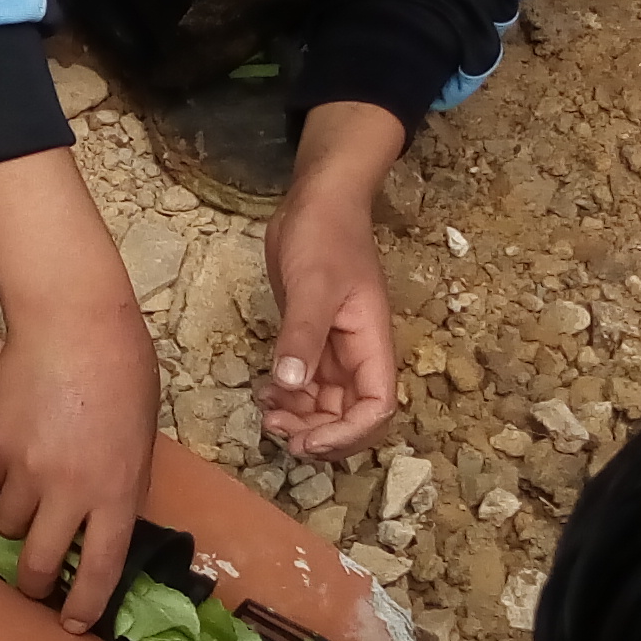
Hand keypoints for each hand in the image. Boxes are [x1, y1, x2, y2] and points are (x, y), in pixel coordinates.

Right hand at [0, 150, 157, 632]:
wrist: (73, 319)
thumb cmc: (123, 370)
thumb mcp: (140, 436)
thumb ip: (122, 482)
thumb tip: (104, 517)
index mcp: (116, 491)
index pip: (101, 567)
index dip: (84, 604)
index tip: (72, 624)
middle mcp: (68, 489)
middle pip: (41, 562)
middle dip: (35, 584)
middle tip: (34, 585)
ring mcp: (25, 468)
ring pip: (8, 522)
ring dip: (18, 520)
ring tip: (29, 494)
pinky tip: (12, 451)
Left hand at [263, 105, 404, 459]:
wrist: (316, 200)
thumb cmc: (325, 235)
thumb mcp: (312, 286)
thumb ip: (303, 336)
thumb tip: (292, 385)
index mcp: (372, 342)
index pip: (377, 407)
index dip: (348, 434)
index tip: (309, 441)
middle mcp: (358, 352)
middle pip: (351, 416)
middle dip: (319, 432)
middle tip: (278, 429)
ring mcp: (335, 348)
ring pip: (326, 405)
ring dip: (300, 418)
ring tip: (266, 413)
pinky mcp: (311, 339)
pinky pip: (306, 384)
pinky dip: (288, 396)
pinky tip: (264, 393)